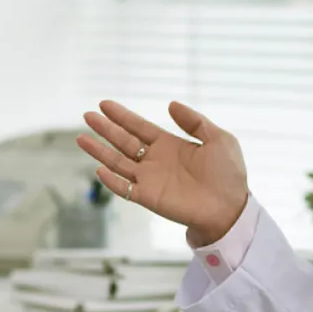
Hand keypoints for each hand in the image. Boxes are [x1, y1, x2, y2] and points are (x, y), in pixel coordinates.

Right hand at [76, 100, 248, 246]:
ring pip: (118, 162)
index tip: (104, 104)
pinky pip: (125, 189)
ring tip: (81, 138)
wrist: (230, 207)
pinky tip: (98, 168)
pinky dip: (111, 180)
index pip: (139, 127)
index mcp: (169, 145)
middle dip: (105, 128)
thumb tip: (171, 104)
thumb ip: (194, 121)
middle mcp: (155, 160)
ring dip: (100, 151)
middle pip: (124, 141)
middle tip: (87, 115)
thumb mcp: (218, 138)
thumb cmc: (229, 174)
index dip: (122, 116)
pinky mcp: (149, 198)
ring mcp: (150, 179)